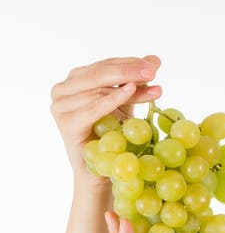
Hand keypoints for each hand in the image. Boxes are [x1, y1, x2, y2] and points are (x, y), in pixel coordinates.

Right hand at [50, 55, 162, 191]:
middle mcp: (62, 89)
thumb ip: (135, 82)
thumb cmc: (112, 138)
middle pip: (100, 73)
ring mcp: (60, 106)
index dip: (129, 63)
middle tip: (153, 71)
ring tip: (154, 88)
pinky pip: (93, 108)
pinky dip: (113, 99)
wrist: (103, 173)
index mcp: (74, 80)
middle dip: (130, 70)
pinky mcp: (66, 123)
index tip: (154, 64)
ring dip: (129, 86)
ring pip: (98, 89)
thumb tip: (154, 59)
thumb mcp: (127, 105)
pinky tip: (131, 91)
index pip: (104, 66)